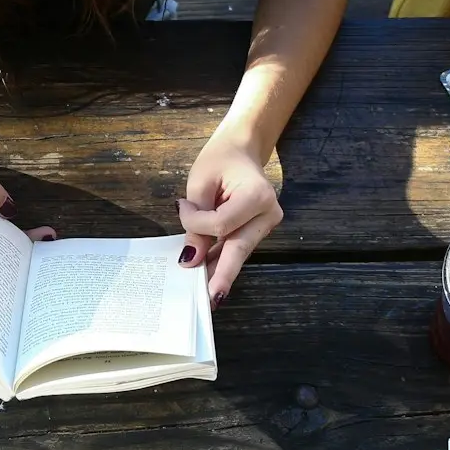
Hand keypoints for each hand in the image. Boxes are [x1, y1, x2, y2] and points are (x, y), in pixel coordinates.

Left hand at [180, 134, 283, 308]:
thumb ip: (196, 221)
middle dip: (221, 274)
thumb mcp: (200, 184)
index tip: (182, 207)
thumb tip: (192, 259)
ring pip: (238, 253)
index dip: (196, 224)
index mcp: (257, 195)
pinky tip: (207, 276)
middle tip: (209, 300)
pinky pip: (237, 249)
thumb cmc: (220, 160)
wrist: (241, 150)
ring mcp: (267, 225)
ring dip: (218, 270)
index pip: (222, 224)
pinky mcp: (258, 231)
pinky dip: (221, 260)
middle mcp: (268, 214)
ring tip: (201, 295)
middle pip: (238, 248)